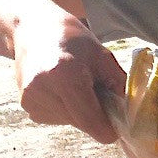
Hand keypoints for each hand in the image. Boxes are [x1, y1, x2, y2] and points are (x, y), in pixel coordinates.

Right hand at [13, 4, 125, 143]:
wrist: (32, 28)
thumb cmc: (72, 39)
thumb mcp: (103, 57)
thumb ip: (119, 87)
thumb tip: (131, 114)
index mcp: (65, 76)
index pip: (91, 121)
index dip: (109, 129)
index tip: (120, 127)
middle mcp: (43, 91)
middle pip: (83, 123)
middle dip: (97, 115)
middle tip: (97, 91)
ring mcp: (31, 100)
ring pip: (71, 121)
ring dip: (81, 110)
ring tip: (76, 83)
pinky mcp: (26, 105)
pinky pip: (58, 117)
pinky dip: (67, 108)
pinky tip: (62, 87)